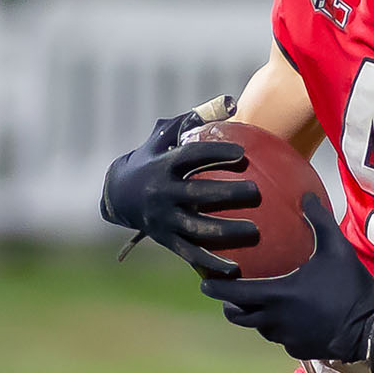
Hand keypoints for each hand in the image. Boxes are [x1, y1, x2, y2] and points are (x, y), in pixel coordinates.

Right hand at [99, 102, 257, 277]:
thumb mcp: (164, 136)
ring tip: (255, 232)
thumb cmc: (152, 159)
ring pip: (197, 227)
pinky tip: (236, 269)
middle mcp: (162, 192)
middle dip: (227, 193)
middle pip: (198, 192)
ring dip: (226, 230)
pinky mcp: (166, 240)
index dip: (216, 153)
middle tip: (256, 192)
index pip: (191, 156)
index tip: (241, 153)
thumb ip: (194, 119)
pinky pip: (191, 253)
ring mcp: (163, 219)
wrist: (117, 196)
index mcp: (163, 165)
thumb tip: (232, 102)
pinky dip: (212, 263)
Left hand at [199, 195, 373, 361]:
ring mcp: (286, 337)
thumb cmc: (350, 286)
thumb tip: (307, 195)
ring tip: (256, 306)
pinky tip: (287, 320)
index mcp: (277, 294)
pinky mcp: (298, 349)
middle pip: (240, 316)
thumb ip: (318, 221)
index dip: (216, 289)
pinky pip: (280, 339)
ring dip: (254, 317)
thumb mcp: (336, 248)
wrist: (370, 327)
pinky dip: (278, 329)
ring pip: (259, 328)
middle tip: (228, 296)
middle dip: (230, 306)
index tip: (204, 283)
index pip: (235, 293)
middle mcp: (275, 319)